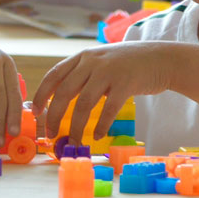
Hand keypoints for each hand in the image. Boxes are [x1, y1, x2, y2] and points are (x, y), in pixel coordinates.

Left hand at [33, 41, 173, 139]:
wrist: (162, 59)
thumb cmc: (130, 65)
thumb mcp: (102, 62)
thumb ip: (84, 75)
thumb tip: (60, 102)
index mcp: (83, 57)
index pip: (54, 74)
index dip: (42, 94)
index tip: (36, 112)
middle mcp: (93, 62)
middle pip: (64, 92)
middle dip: (54, 116)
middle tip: (52, 134)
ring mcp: (110, 71)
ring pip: (83, 103)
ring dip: (77, 126)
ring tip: (75, 140)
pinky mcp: (126, 83)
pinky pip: (108, 109)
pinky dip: (101, 125)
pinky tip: (99, 135)